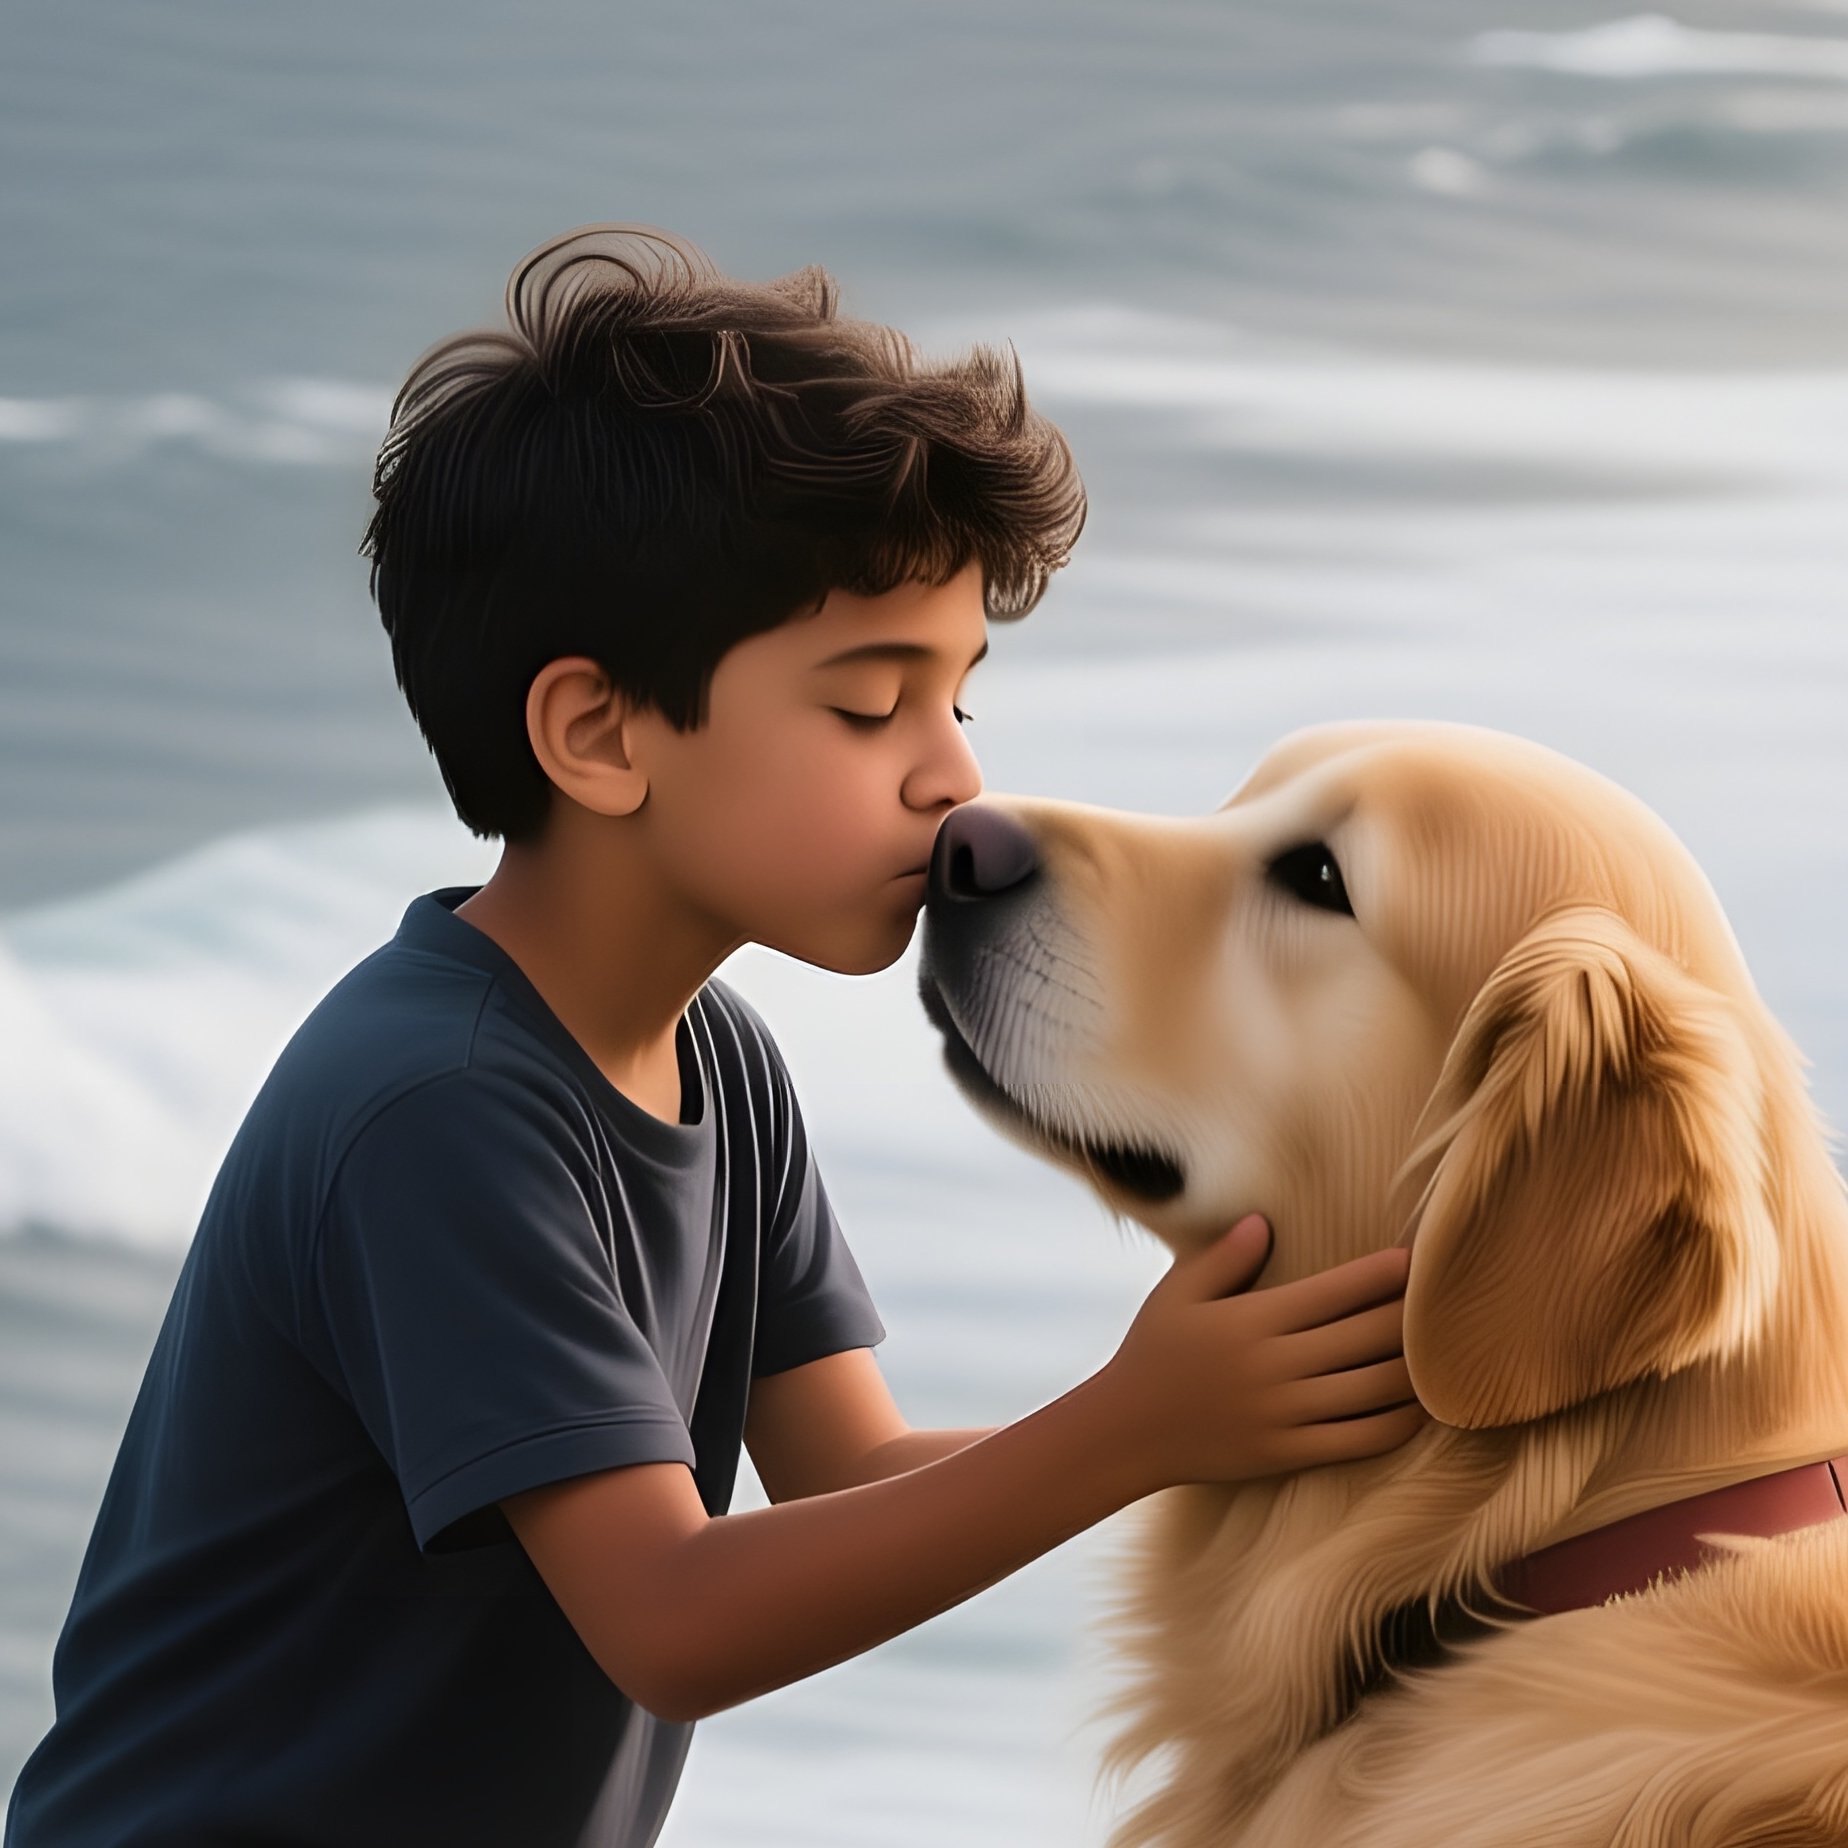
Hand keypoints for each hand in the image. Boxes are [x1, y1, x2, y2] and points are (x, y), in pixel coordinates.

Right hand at [1098, 1215, 1426, 1492]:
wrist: (1127, 1431)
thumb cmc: (1153, 1351)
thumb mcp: (1177, 1292)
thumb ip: (1224, 1257)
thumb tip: (1265, 1222)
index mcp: (1253, 1321)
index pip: (1335, 1292)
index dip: (1382, 1275)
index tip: (1417, 1259)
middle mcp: (1276, 1367)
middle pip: (1367, 1338)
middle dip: (1412, 1316)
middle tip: (1449, 1299)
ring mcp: (1285, 1414)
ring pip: (1374, 1390)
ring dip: (1416, 1369)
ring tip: (1446, 1351)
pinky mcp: (1289, 1454)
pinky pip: (1360, 1439)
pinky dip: (1398, 1423)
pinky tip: (1419, 1407)